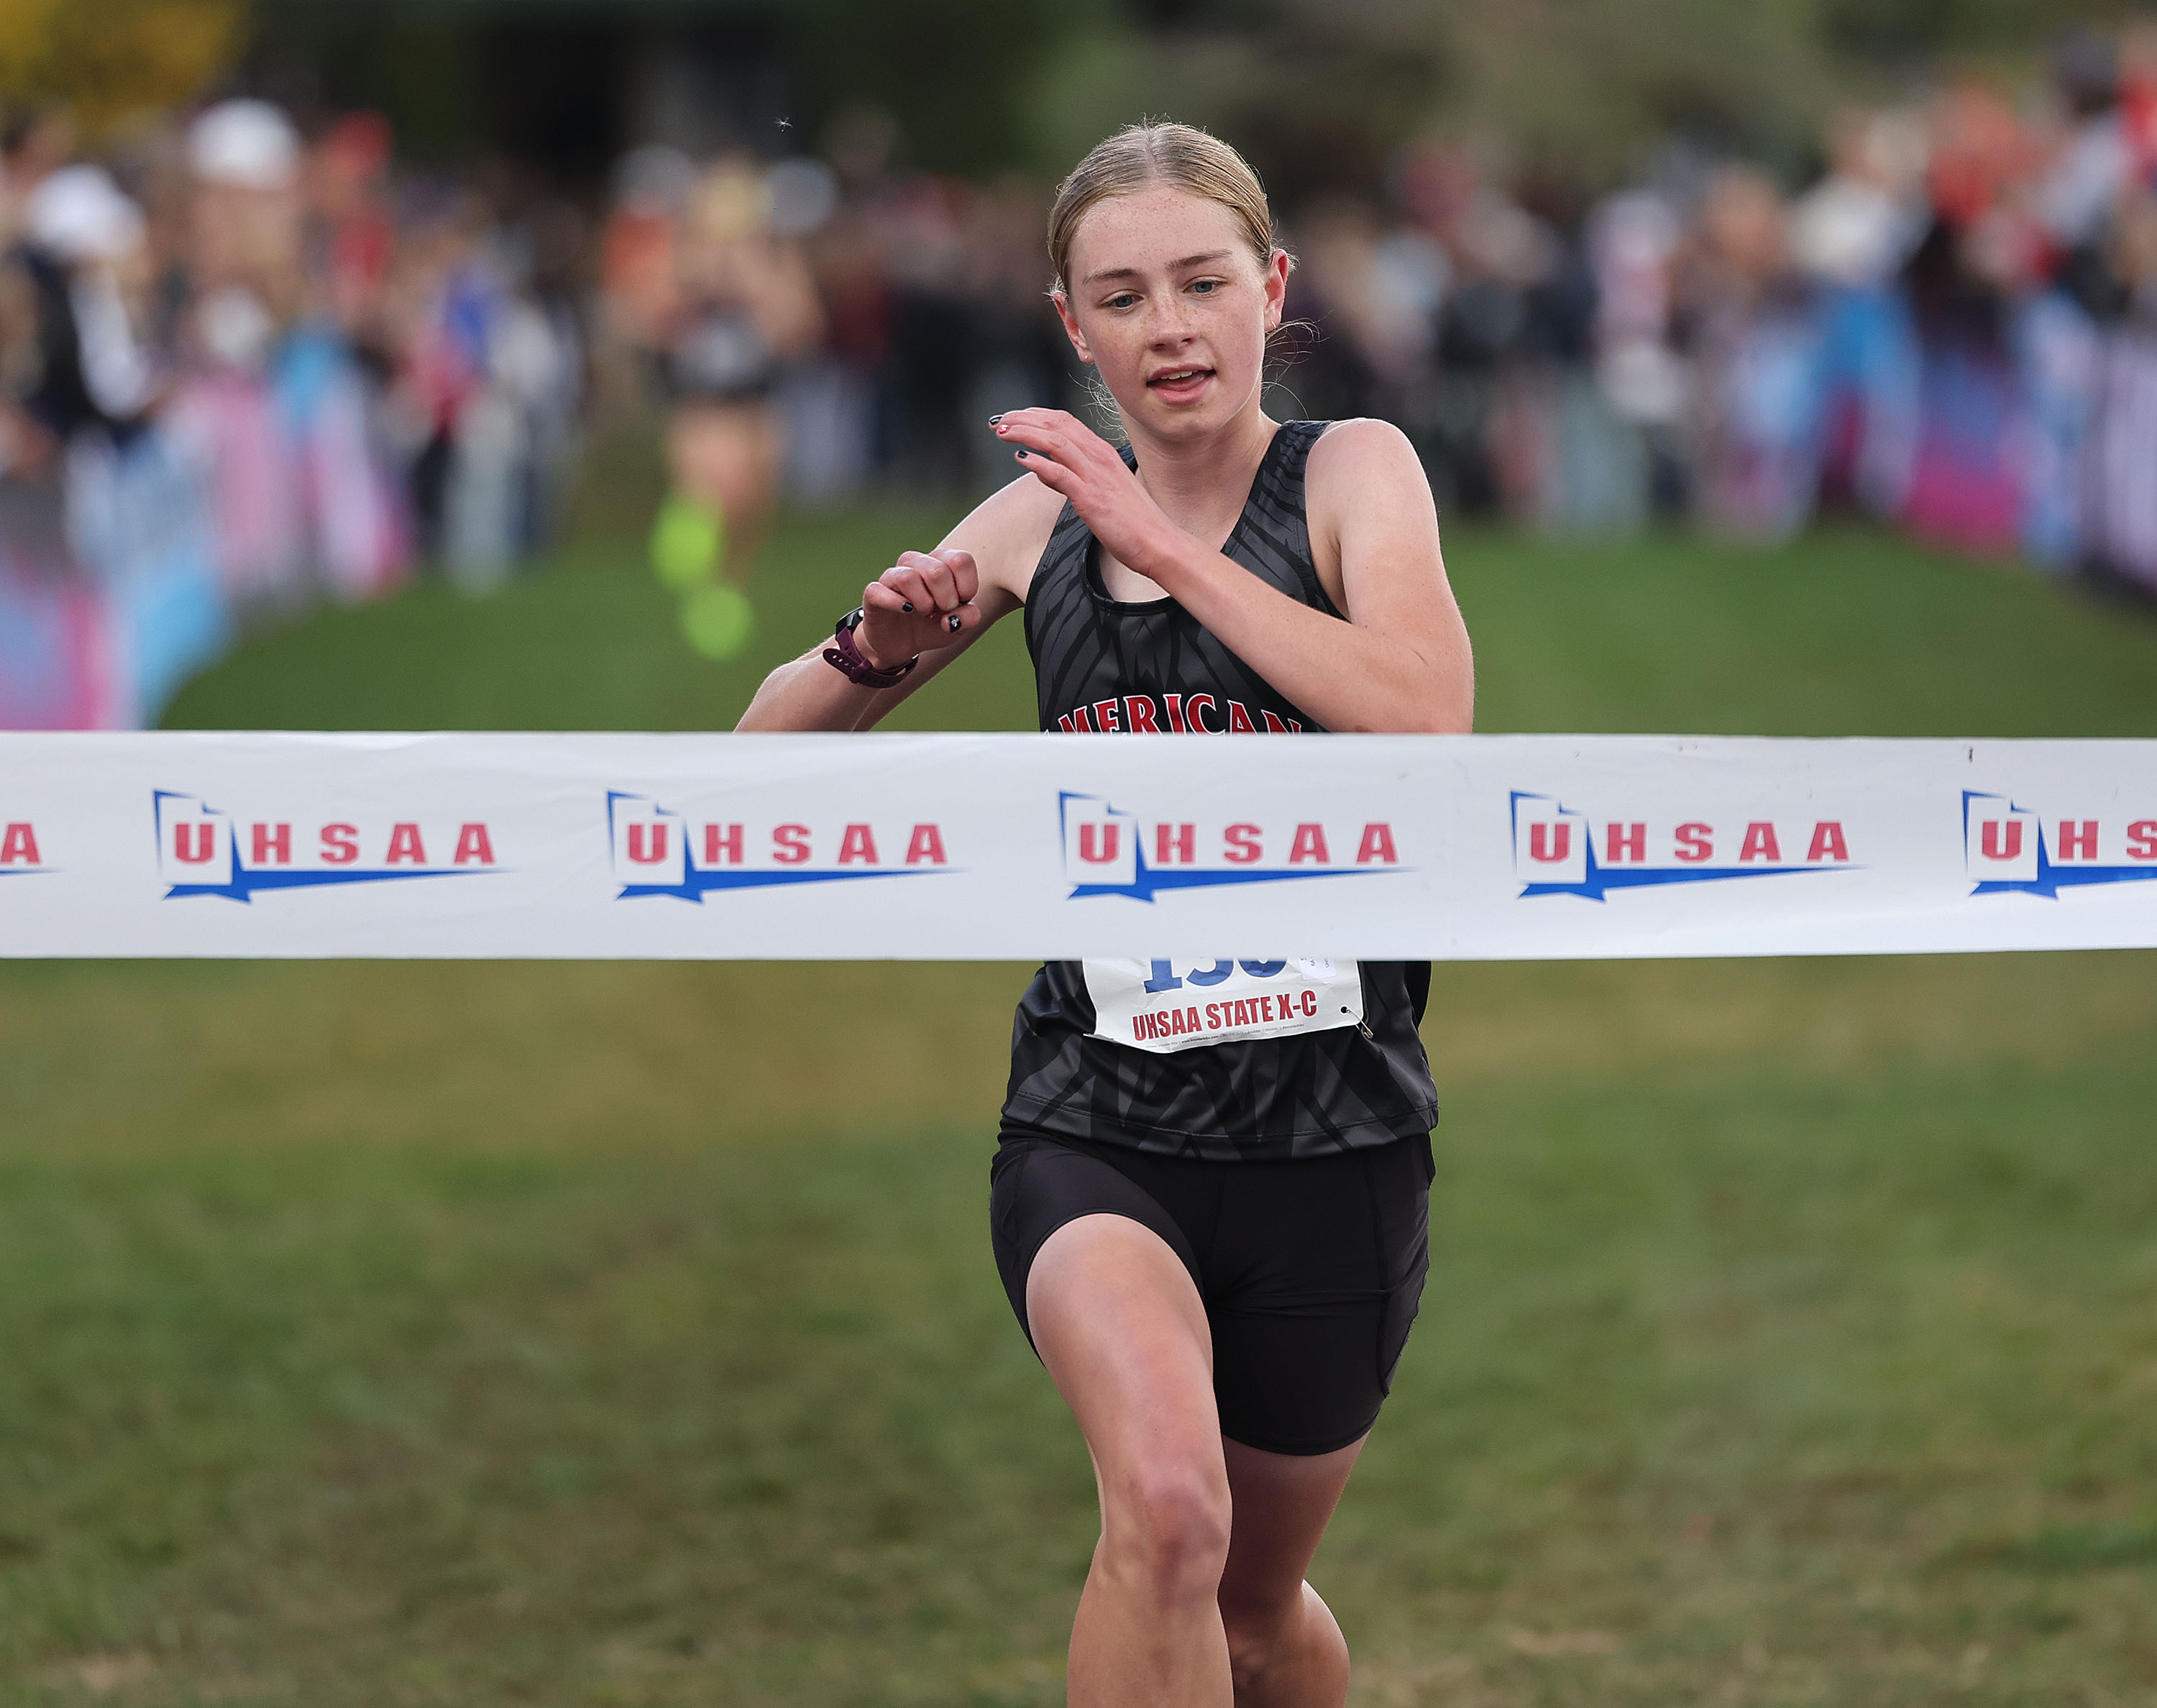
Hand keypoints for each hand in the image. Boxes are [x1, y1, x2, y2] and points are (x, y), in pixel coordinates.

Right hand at [858, 548, 985, 667]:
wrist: (902, 644)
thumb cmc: (932, 626)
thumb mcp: (959, 627)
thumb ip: (969, 618)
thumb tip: (952, 617)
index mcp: (941, 562)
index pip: (960, 560)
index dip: (966, 587)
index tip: (961, 603)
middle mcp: (916, 563)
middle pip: (938, 570)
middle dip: (946, 599)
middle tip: (942, 610)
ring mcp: (893, 576)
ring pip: (908, 577)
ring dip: (923, 602)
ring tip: (925, 612)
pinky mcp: (874, 593)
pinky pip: (879, 591)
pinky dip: (896, 604)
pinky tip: (906, 611)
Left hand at [991, 409, 1184, 583]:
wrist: (1159, 543)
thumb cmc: (1133, 521)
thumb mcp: (1101, 491)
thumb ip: (1072, 477)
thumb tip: (1044, 470)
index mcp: (1103, 453)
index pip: (1064, 421)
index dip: (1035, 415)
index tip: (1013, 418)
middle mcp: (1099, 457)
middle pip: (1055, 424)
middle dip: (1023, 418)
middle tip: (998, 420)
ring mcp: (1095, 475)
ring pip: (1054, 441)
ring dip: (1024, 433)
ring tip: (1001, 432)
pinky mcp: (1090, 497)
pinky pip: (1059, 472)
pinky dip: (1037, 462)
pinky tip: (1020, 458)